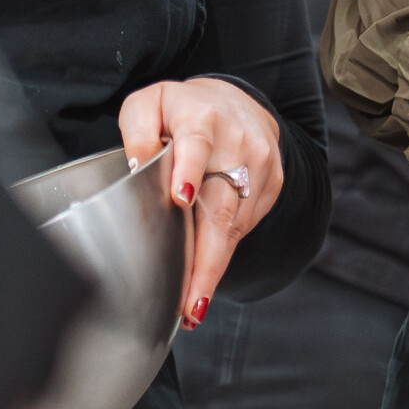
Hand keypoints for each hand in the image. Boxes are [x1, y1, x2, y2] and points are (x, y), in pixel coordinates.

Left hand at [119, 78, 281, 329]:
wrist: (237, 102)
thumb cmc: (183, 109)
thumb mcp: (149, 104)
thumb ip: (137, 131)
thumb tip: (137, 167)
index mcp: (201, 119)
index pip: (196, 144)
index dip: (188, 171)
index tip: (180, 200)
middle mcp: (237, 143)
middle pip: (222, 208)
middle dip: (206, 262)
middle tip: (190, 304)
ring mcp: (260, 167)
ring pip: (234, 227)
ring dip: (213, 270)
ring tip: (191, 306)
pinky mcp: (271, 186)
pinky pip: (245, 227)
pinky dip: (224, 254)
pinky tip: (205, 277)